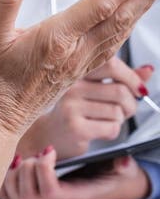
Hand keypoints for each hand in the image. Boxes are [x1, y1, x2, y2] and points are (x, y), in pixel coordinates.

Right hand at [0, 0, 159, 140]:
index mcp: (56, 39)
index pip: (99, 7)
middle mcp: (74, 53)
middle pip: (118, 20)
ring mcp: (80, 64)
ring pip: (118, 35)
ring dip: (138, 12)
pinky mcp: (79, 72)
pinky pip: (110, 49)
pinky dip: (125, 31)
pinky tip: (128, 25)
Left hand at [0, 148, 150, 198]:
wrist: (107, 184)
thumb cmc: (111, 174)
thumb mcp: (122, 168)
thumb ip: (123, 165)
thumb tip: (122, 162)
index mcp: (75, 196)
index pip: (50, 192)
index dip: (43, 169)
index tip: (49, 149)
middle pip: (28, 195)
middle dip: (27, 169)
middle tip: (36, 153)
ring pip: (16, 198)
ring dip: (13, 174)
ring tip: (23, 157)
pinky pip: (8, 198)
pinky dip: (4, 181)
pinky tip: (12, 164)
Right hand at [18, 59, 154, 159]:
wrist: (50, 134)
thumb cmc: (75, 111)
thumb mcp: (96, 90)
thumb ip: (122, 79)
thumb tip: (148, 70)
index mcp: (78, 72)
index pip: (111, 64)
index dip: (132, 77)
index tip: (139, 89)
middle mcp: (72, 86)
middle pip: (120, 91)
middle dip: (131, 105)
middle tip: (126, 110)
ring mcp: (72, 106)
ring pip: (117, 112)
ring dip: (120, 120)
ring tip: (106, 120)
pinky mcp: (75, 127)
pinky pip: (111, 128)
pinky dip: (112, 132)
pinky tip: (99, 131)